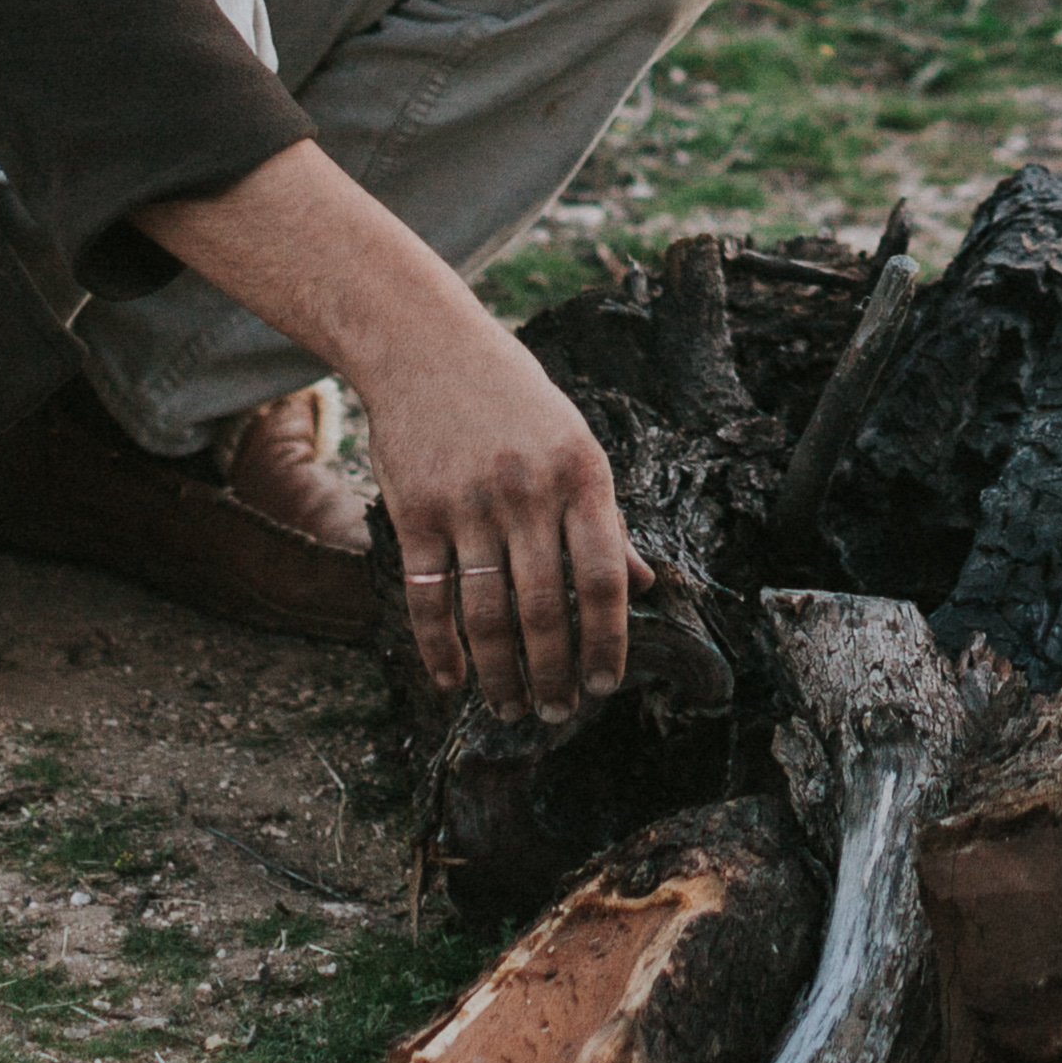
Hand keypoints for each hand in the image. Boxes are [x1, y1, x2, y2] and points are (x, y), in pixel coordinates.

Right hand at [129, 133, 642, 725]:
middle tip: (556, 714)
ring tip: (511, 708)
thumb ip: (607, 518)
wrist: (427, 347)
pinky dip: (440, 649)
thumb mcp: (577, 444)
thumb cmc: (515, 401)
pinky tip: (452, 683)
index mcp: (583, 474)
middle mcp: (529, 490)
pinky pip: (429, 598)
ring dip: (501, 674)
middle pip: (547, 607)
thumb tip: (646, 586)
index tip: (607, 685)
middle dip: (554, 674)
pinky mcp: (415, 512)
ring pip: (488, 613)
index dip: (608, 641)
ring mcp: (468, 503)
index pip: (606, 576)